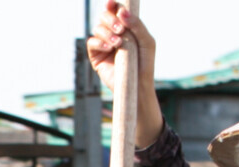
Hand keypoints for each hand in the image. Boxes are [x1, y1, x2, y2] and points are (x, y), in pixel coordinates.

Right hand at [85, 1, 163, 147]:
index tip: (112, 3)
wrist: (137, 85)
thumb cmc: (145, 64)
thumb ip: (137, 25)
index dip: (112, 5)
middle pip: (104, 16)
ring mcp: (104, 44)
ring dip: (107, 32)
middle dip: (111, 19)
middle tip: (120, 29)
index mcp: (126, 27)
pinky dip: (99, 42)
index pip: (116, 10)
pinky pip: (91, 42)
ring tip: (117, 43)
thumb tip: (123, 12)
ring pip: (98, 28)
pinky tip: (109, 48)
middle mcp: (113, 33)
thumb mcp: (146, 41)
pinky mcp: (96, 56)